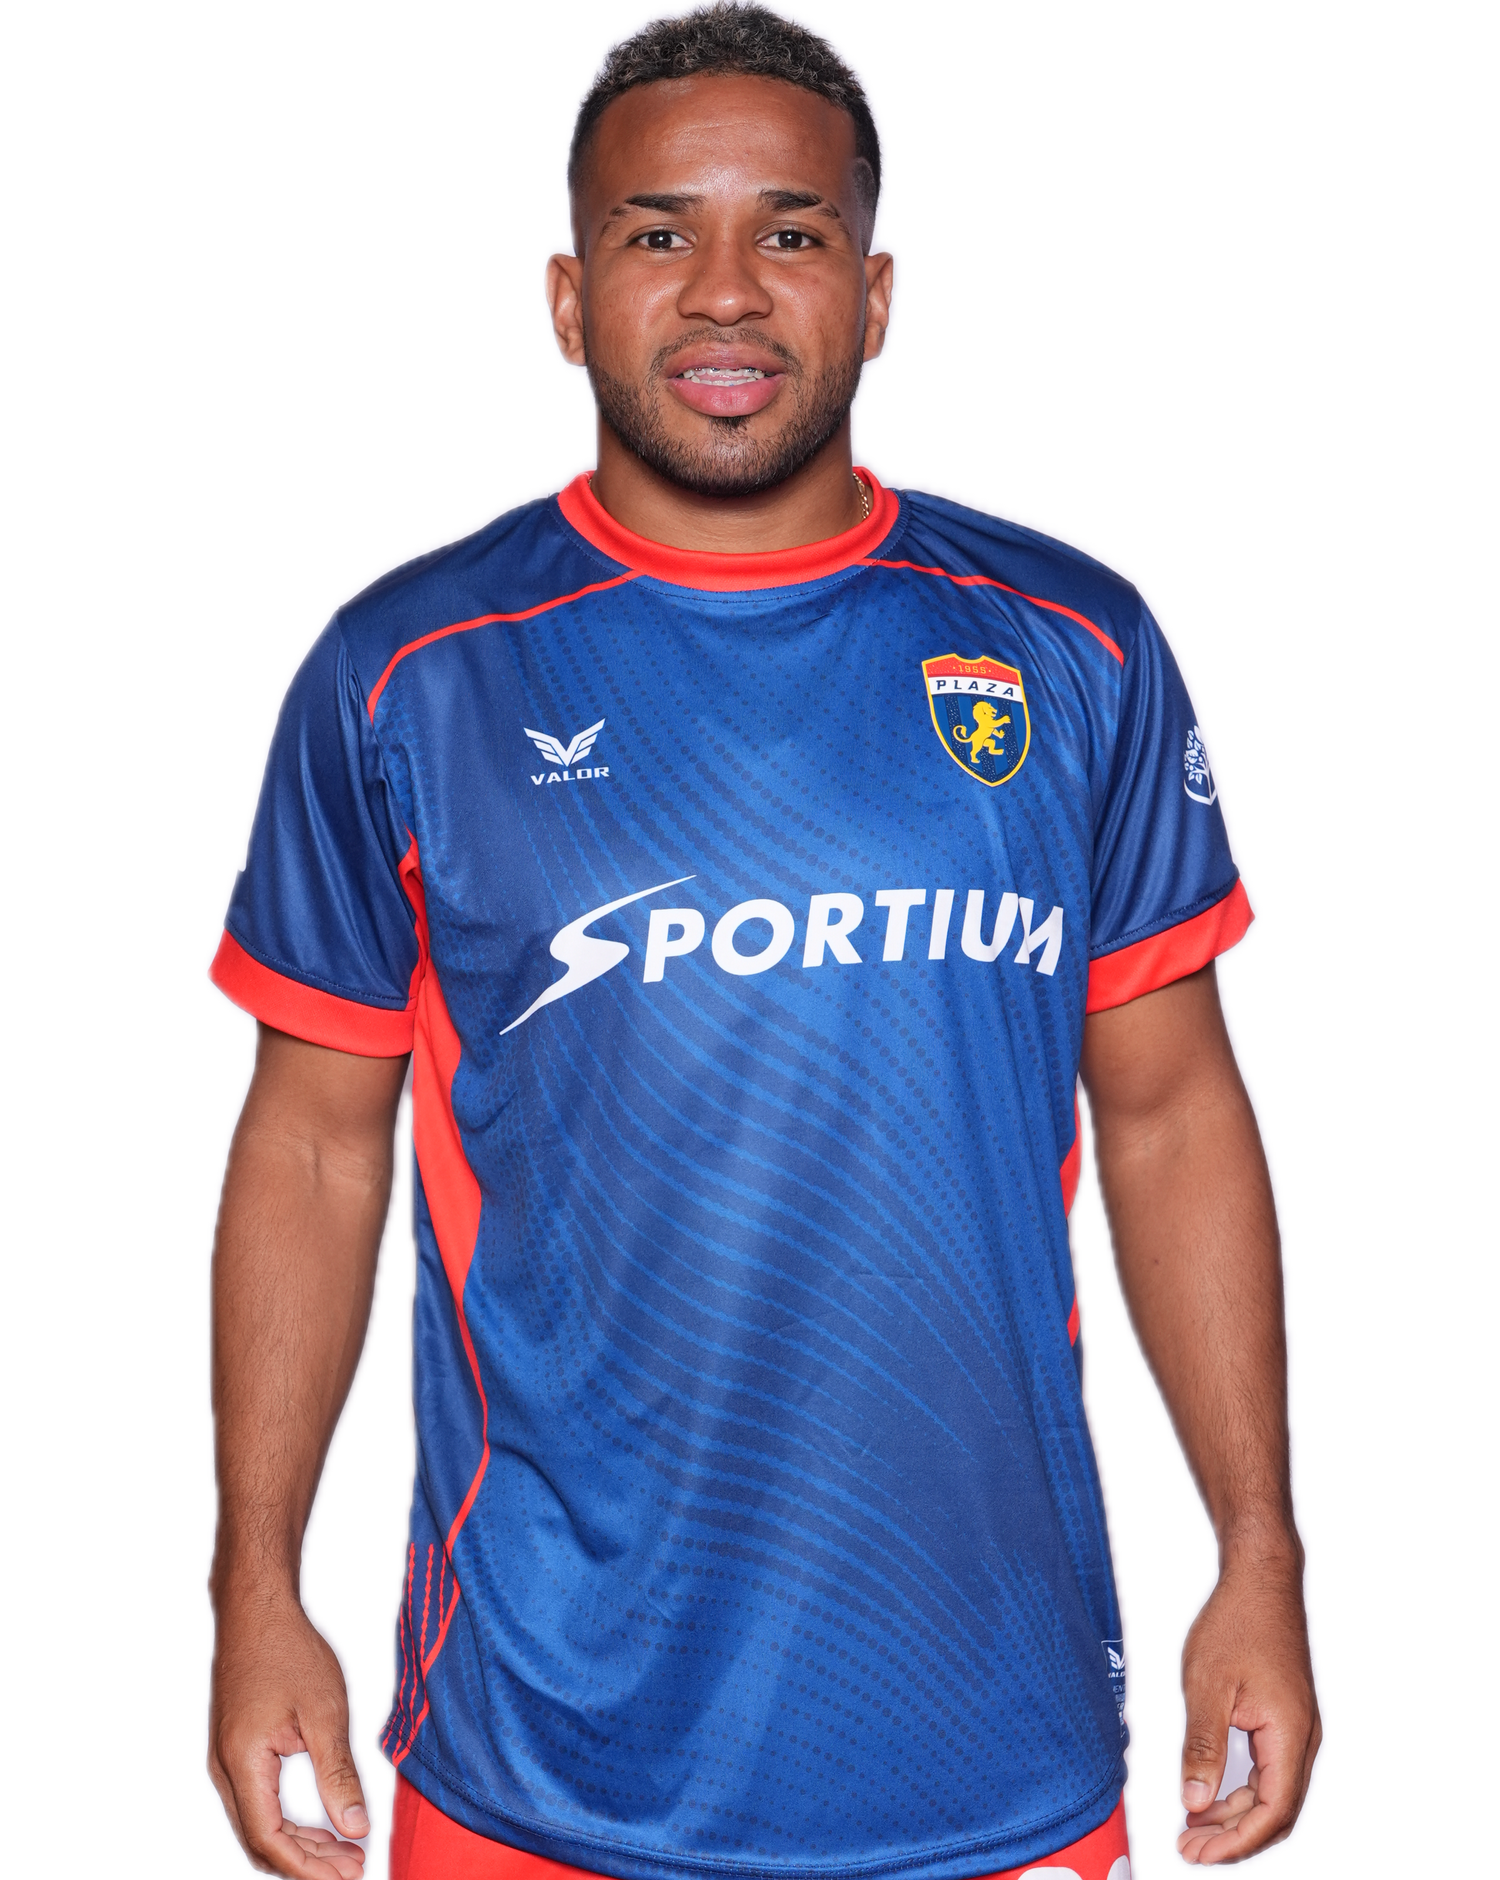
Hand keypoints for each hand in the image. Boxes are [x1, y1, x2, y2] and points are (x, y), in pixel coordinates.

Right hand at [206, 1590, 372, 1877]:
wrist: (254, 1610)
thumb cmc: (287, 1651)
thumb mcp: (324, 1712)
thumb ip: (338, 1774)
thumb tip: (357, 1826)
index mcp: (243, 1764)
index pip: (269, 1843)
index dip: (309, 1870)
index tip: (350, 1875)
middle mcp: (224, 1770)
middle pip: (259, 1844)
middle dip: (307, 1865)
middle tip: (354, 1868)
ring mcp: (224, 1761)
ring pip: (256, 1827)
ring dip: (299, 1845)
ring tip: (345, 1851)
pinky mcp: (233, 1751)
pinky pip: (255, 1804)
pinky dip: (288, 1821)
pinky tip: (320, 1822)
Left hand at [1174, 1556, 1321, 1866]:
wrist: (1260, 1581)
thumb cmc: (1237, 1623)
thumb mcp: (1207, 1686)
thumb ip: (1203, 1748)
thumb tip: (1196, 1803)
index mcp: (1289, 1736)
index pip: (1272, 1814)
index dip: (1236, 1843)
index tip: (1198, 1854)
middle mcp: (1302, 1740)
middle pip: (1276, 1813)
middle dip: (1234, 1838)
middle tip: (1190, 1851)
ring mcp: (1297, 1731)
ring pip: (1273, 1795)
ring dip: (1235, 1817)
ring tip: (1193, 1829)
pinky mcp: (1285, 1721)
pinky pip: (1269, 1772)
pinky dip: (1241, 1792)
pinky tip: (1210, 1796)